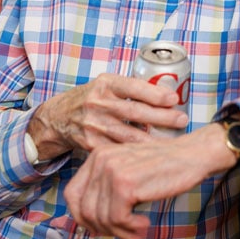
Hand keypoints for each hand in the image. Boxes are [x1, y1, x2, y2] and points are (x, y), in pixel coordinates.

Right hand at [27, 73, 188, 160]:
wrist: (58, 118)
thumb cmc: (91, 98)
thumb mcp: (106, 85)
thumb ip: (130, 89)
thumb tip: (166, 94)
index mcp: (106, 84)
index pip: (133, 87)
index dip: (154, 93)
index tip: (174, 98)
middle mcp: (98, 103)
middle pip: (135, 111)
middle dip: (161, 117)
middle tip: (182, 119)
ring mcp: (93, 125)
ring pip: (128, 134)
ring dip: (153, 138)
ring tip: (173, 140)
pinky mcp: (90, 144)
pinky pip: (118, 150)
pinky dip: (135, 153)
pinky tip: (152, 154)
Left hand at [64, 122, 237, 238]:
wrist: (191, 154)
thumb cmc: (163, 166)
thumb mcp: (127, 171)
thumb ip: (105, 188)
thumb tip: (87, 223)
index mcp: (97, 155)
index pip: (72, 195)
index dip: (83, 218)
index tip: (102, 228)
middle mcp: (100, 160)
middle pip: (84, 210)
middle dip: (103, 229)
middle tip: (124, 233)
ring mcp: (111, 171)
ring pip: (101, 218)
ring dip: (120, 232)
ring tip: (137, 231)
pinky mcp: (125, 184)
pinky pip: (117, 220)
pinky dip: (130, 228)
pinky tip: (145, 224)